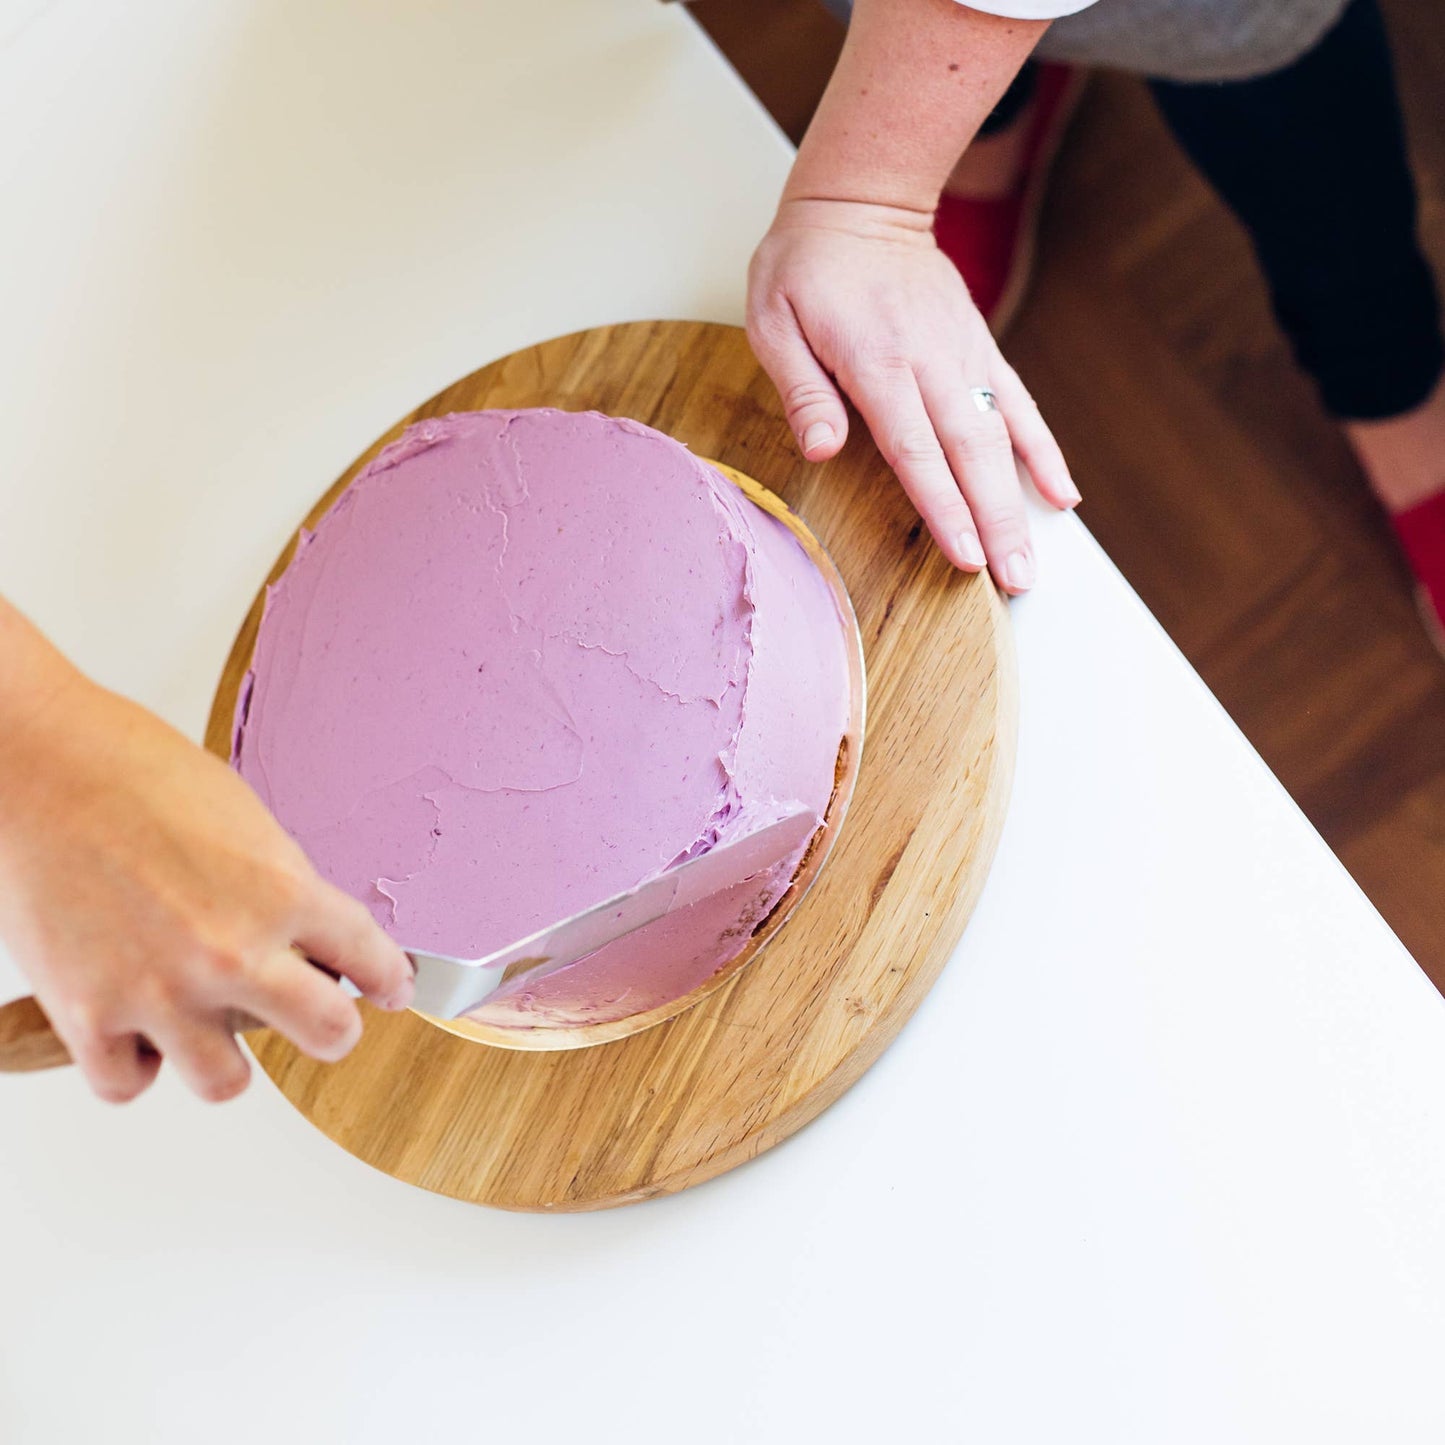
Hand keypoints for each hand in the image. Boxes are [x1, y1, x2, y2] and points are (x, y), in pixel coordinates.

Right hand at [0, 668, 413, 1102]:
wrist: (40, 766)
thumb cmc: (134, 773)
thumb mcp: (245, 821)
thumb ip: (280, 887)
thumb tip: (304, 934)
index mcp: (282, 892)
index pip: (370, 956)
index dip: (388, 978)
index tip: (390, 989)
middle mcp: (231, 952)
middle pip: (329, 1034)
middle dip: (333, 1031)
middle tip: (323, 1023)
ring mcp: (161, 992)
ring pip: (228, 1083)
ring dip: (224, 1061)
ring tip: (212, 1029)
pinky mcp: (87, 1016)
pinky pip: (127, 1084)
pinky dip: (133, 1065)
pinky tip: (138, 1032)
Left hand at [747, 197, 1079, 591]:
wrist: (861, 201)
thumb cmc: (805, 267)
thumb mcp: (775, 321)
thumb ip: (802, 389)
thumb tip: (821, 450)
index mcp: (876, 363)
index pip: (915, 450)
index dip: (943, 507)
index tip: (966, 556)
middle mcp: (930, 362)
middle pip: (970, 455)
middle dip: (995, 522)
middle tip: (1014, 582)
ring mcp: (962, 354)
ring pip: (1001, 437)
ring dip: (1019, 502)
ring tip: (1032, 561)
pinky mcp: (979, 347)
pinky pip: (1018, 403)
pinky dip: (1042, 449)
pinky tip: (1061, 495)